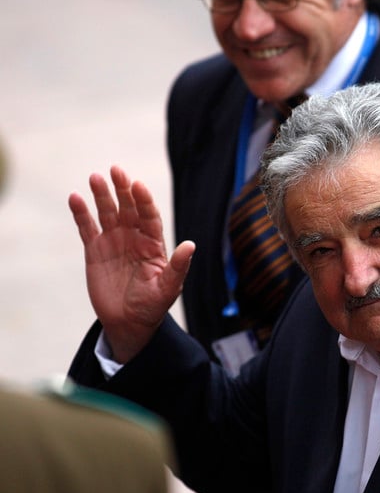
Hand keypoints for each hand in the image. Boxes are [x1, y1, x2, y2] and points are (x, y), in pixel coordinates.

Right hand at [68, 166, 194, 362]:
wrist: (128, 322)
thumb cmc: (152, 305)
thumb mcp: (168, 287)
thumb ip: (178, 266)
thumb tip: (191, 245)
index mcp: (153, 243)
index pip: (149, 216)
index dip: (144, 201)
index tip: (138, 185)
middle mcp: (134, 237)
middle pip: (128, 208)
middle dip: (123, 189)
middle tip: (116, 170)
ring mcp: (114, 241)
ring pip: (107, 212)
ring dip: (101, 195)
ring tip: (95, 177)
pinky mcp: (95, 250)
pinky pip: (87, 227)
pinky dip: (81, 213)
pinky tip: (75, 198)